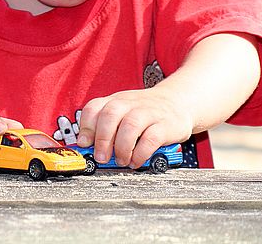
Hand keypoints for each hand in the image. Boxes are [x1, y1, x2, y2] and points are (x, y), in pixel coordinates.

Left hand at [75, 86, 192, 168]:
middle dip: (102, 139)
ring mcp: (148, 112)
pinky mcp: (165, 125)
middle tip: (101, 157)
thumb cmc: (146, 112)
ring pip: (130, 125)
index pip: (94, 107)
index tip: (84, 144)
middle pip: (110, 114)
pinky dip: (141, 153)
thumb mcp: (124, 113)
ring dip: (122, 147)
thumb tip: (86, 148)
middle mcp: (130, 104)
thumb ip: (106, 127)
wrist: (178, 102)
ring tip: (122, 160)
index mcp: (116, 101)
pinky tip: (136, 161)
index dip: (86, 126)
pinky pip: (151, 138)